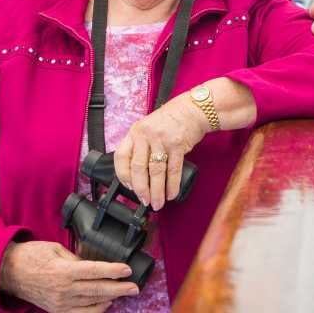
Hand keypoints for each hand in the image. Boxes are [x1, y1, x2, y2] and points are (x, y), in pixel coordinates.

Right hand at [0, 241, 137, 311]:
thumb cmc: (31, 256)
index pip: (94, 271)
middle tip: (135, 287)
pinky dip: (96, 310)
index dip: (113, 270)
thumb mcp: (55, 249)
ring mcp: (61, 303)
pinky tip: (106, 303)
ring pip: (92, 303)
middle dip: (119, 288)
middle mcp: (64, 289)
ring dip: (110, 298)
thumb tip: (92, 265)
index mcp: (63, 270)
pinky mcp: (57, 310)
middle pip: (98, 290)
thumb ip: (75, 258)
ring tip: (124, 293)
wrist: (9, 272)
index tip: (127, 269)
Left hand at [114, 96, 207, 210]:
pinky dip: (172, 185)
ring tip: (158, 203)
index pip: (121, 156)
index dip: (122, 175)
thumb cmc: (169, 120)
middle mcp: (146, 135)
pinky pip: (173, 169)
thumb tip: (136, 174)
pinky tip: (171, 194)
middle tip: (144, 201)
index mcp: (135, 132)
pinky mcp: (177, 144)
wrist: (192, 110)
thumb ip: (140, 146)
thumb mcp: (148, 128)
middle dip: (141, 189)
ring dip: (157, 191)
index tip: (128, 187)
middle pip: (138, 167)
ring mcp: (162, 140)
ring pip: (156, 171)